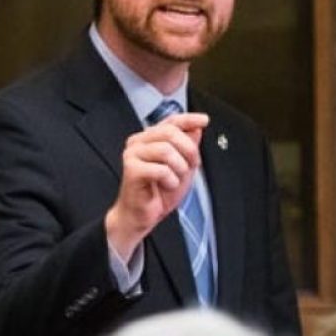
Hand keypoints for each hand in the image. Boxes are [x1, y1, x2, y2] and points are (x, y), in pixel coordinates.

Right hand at [105, 112, 208, 259]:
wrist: (142, 216)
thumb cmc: (158, 193)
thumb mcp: (182, 168)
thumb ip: (188, 147)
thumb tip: (196, 129)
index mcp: (150, 139)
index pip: (171, 121)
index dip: (189, 119)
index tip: (204, 120)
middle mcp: (138, 142)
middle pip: (170, 132)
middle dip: (188, 150)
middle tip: (192, 165)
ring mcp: (132, 155)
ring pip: (166, 150)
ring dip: (179, 168)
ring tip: (175, 179)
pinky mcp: (131, 170)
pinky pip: (160, 169)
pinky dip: (170, 180)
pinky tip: (166, 186)